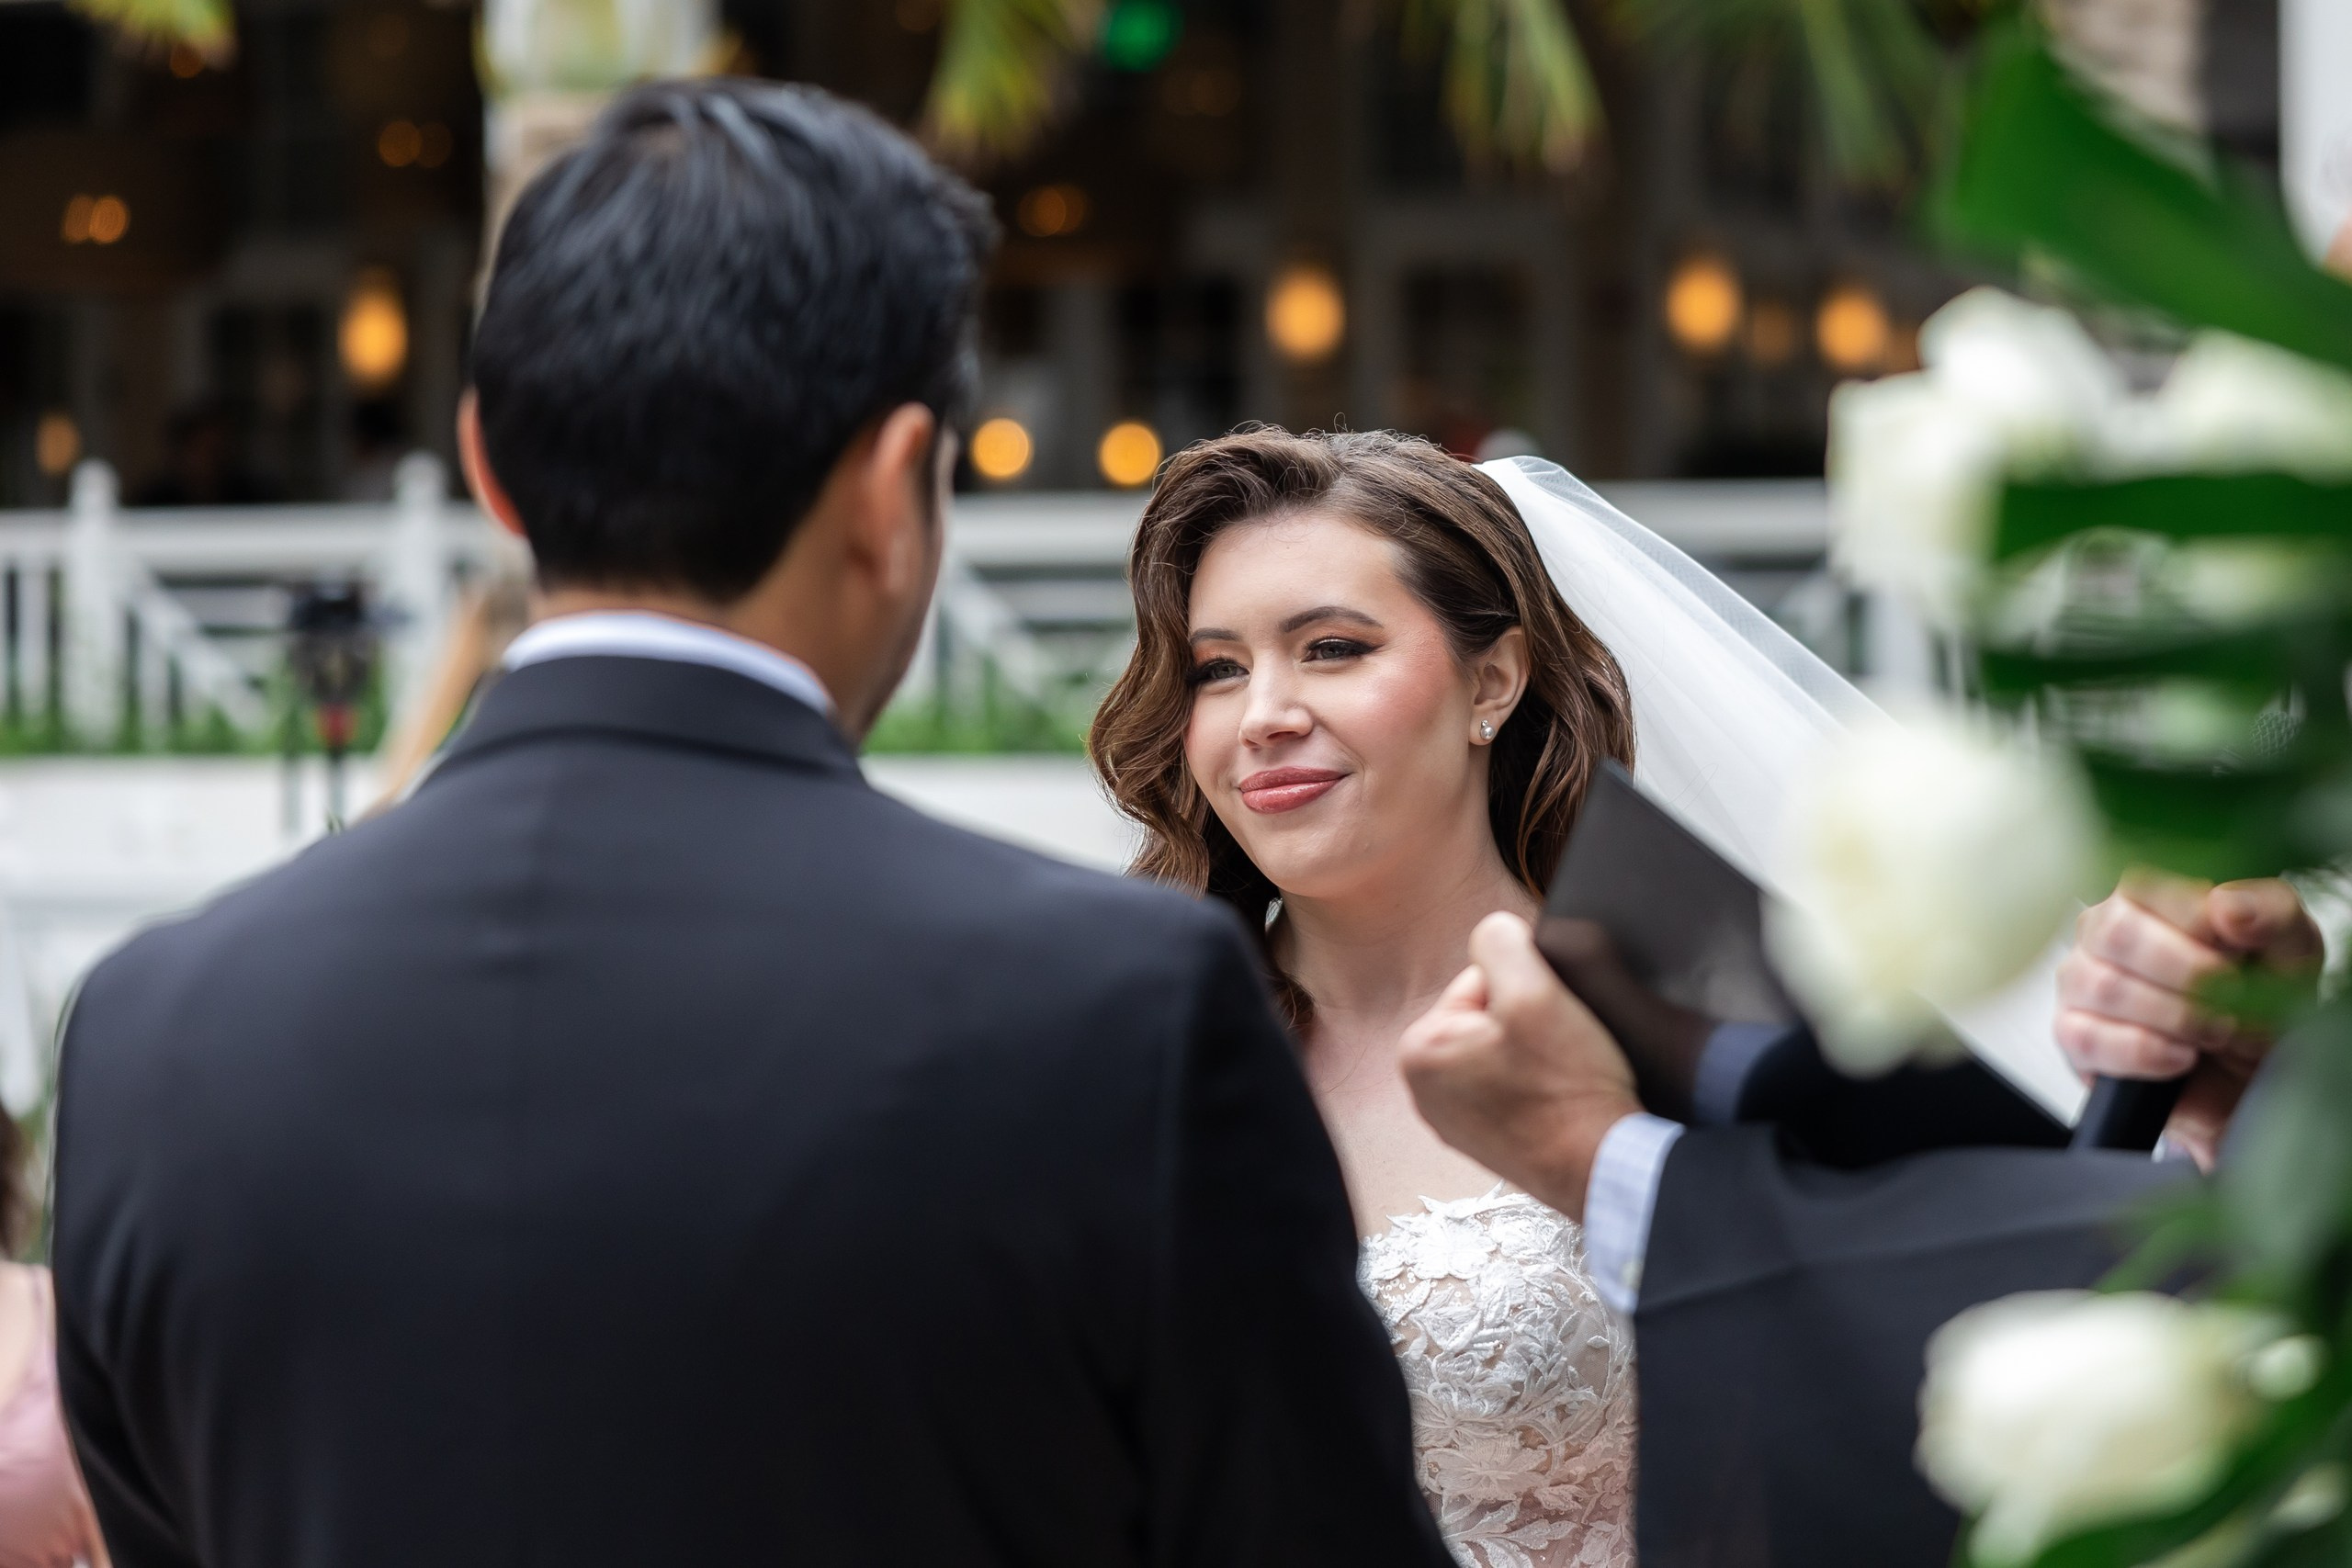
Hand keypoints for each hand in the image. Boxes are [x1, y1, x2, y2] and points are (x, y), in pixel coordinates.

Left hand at [1399, 912, 1642, 1219]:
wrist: (1604, 1167)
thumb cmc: (1568, 1087)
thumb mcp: (1534, 991)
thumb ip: (1501, 942)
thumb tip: (1493, 935)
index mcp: (1418, 1051)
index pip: (1480, 981)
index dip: (1526, 991)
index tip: (1548, 1025)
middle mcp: (1423, 1090)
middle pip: (1489, 1016)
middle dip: (1527, 1023)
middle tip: (1558, 1054)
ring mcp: (1453, 1121)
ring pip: (1504, 1050)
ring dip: (1536, 1055)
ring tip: (1560, 1077)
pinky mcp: (1486, 1142)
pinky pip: (1513, 1088)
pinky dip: (1538, 1088)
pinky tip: (1557, 1100)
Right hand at [2056, 872, 2322, 1167]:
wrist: (2250, 1074)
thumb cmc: (2263, 999)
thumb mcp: (2292, 949)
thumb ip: (2270, 914)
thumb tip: (2225, 907)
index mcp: (2148, 895)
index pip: (2146, 884)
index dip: (2199, 924)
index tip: (2239, 954)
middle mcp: (2103, 931)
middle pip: (2118, 932)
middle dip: (2189, 975)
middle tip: (2229, 1000)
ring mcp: (2080, 983)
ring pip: (2105, 986)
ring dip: (2175, 1017)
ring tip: (2213, 1032)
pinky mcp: (2073, 1035)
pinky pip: (2089, 1037)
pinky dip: (2146, 1052)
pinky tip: (2180, 1057)